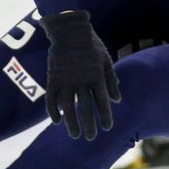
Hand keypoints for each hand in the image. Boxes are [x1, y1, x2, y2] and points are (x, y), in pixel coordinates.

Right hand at [39, 10, 120, 139]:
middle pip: (85, 108)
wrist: (68, 29)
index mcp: (96, 76)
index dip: (104, 116)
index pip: (102, 101)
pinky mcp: (53, 78)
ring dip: (71, 123)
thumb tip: (116, 100)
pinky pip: (51, 99)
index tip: (107, 128)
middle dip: (88, 124)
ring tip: (75, 135)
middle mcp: (81, 81)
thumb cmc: (90, 43)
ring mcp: (66, 80)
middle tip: (90, 138)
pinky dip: (53, 111)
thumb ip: (111, 80)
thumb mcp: (105, 59)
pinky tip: (57, 122)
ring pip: (68, 107)